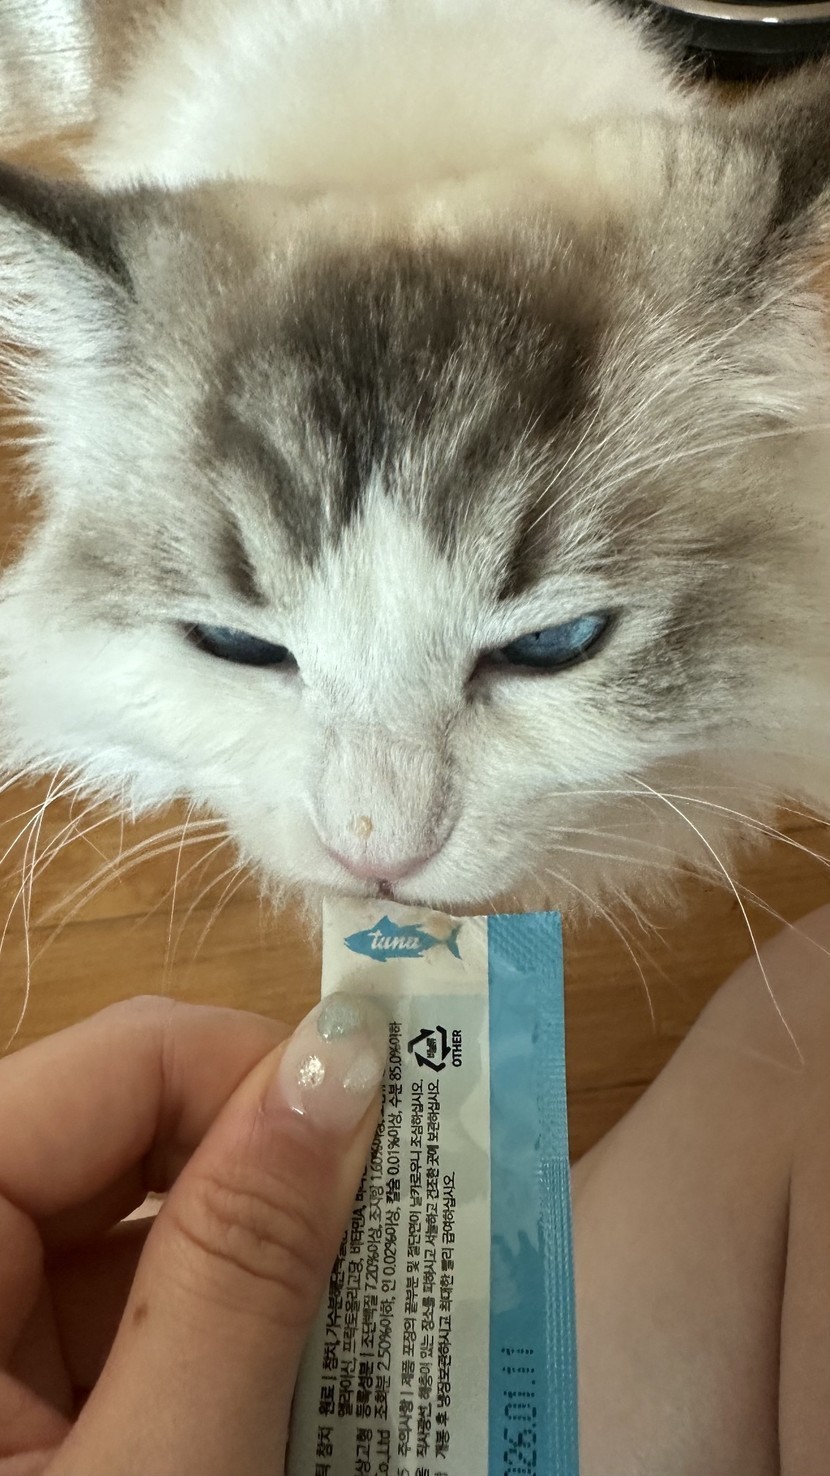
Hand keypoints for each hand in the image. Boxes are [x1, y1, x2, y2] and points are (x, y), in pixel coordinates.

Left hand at [0, 993, 384, 1474]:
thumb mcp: (170, 1468)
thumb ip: (244, 1260)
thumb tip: (345, 1052)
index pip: (109, 1065)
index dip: (259, 1075)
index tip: (392, 1143)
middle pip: (123, 1137)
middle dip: (271, 1177)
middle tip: (402, 1233)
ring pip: (134, 1231)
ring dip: (263, 1268)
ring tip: (384, 1323)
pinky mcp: (8, 1402)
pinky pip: (120, 1318)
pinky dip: (221, 1340)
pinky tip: (305, 1392)